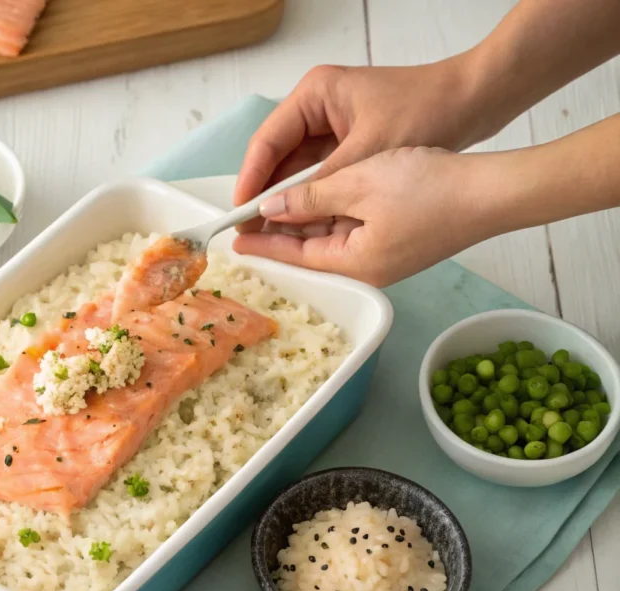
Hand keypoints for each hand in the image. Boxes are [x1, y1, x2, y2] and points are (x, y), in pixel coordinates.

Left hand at [233, 147, 501, 286]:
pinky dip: (332, 215)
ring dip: (305, 222)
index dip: (264, 244)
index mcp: (355, 264)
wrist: (494, 191)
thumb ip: (310, 197)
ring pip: (332, 238)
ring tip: (273, 207)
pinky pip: (355, 231)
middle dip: (280, 233)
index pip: (295, 256)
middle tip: (247, 221)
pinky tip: (317, 199)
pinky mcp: (402, 242)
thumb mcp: (359, 184)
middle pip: (311, 251)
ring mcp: (387, 258)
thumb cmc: (429, 188)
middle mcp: (368, 269)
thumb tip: (270, 208)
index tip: (235, 239)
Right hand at [234, 58, 489, 231]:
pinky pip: (321, 173)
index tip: (240, 215)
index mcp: (314, 95)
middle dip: (268, 195)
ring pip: (299, 168)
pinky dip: (314, 196)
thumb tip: (277, 213)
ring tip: (272, 234)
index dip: (251, 182)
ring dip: (290, 199)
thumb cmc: (427, 111)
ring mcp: (334, 124)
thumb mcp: (366, 154)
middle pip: (278, 157)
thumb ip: (318, 187)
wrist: (477, 99)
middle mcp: (317, 107)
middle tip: (251, 232)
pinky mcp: (350, 140)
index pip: (266, 143)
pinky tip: (303, 223)